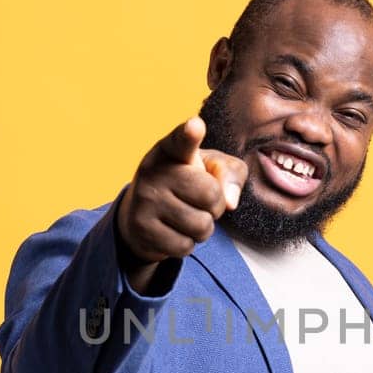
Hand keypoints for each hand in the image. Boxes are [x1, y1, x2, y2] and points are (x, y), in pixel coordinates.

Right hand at [116, 116, 248, 292]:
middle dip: (215, 205)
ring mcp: (145, 201)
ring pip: (201, 225)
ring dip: (203, 227)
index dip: (189, 134)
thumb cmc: (187, 184)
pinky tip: (173, 231)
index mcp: (171, 150)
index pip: (181, 141)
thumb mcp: (211, 169)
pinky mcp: (142, 229)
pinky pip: (185, 246)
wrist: (141, 215)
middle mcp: (154, 171)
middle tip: (200, 201)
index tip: (195, 126)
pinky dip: (187, 243)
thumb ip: (230, 173)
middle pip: (210, 194)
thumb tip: (230, 202)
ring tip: (186, 216)